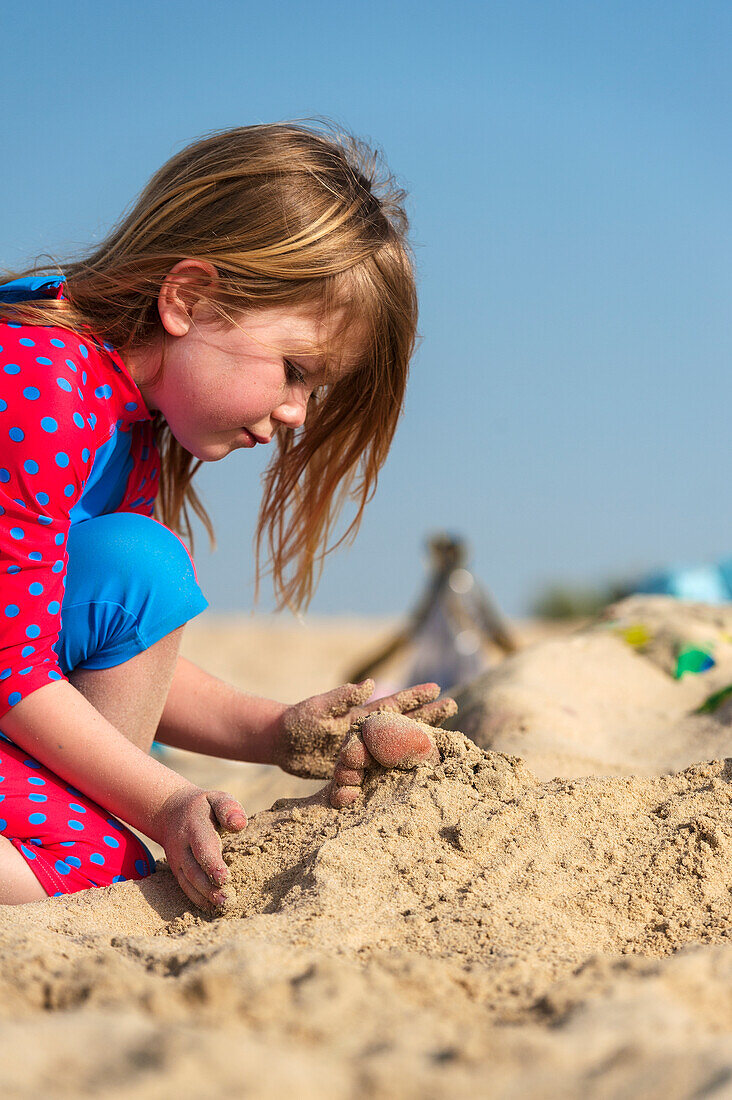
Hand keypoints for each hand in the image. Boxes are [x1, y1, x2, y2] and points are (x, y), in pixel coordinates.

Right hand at [152, 785, 246, 912]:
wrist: (170, 811)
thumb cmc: (203, 806)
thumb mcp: (216, 798)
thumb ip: (228, 808)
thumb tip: (239, 824)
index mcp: (194, 826)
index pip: (202, 846)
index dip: (212, 864)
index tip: (224, 878)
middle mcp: (182, 845)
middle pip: (194, 869)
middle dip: (209, 887)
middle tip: (227, 901)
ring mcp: (177, 859)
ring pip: (188, 881)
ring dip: (204, 896)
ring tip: (222, 907)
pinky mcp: (177, 869)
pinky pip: (185, 886)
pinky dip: (197, 899)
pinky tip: (211, 907)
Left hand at [275, 679, 456, 778]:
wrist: (282, 743)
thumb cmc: (297, 720)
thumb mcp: (318, 707)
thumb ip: (342, 697)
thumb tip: (371, 683)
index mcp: (361, 714)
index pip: (393, 704)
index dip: (415, 697)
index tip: (437, 688)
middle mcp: (368, 732)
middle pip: (404, 723)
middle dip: (428, 715)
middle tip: (452, 706)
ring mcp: (364, 750)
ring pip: (398, 747)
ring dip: (419, 744)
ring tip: (443, 740)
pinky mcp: (356, 769)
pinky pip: (380, 771)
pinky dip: (397, 771)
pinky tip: (415, 773)